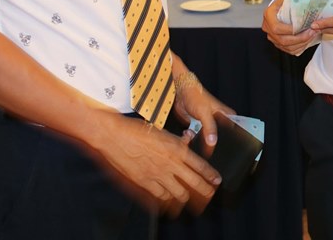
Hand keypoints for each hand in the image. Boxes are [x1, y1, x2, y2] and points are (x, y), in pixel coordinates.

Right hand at [88, 112, 221, 215]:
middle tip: (210, 195)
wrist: (115, 136)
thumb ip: (177, 140)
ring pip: (179, 193)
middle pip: (194, 182)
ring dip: (187, 197)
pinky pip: (161, 196)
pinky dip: (168, 199)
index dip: (210, 175)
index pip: (200, 166)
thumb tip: (188, 140)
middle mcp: (170, 164)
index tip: (217, 180)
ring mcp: (157, 175)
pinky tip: (170, 200)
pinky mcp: (144, 183)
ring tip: (191, 199)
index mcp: (177, 149)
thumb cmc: (138, 131)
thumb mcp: (163, 132)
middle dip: (205, 191)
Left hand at [172, 73, 235, 157]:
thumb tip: (213, 142)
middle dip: (212, 144)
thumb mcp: (205, 113)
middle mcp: (221, 122)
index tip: (227, 151)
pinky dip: (193, 139)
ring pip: (209, 141)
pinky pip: (199, 139)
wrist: (182, 93)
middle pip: (222, 139)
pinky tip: (188, 134)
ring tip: (193, 135)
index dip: (232, 143)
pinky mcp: (200, 128)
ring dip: (201, 143)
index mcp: (228, 116)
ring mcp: (210, 126)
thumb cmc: (196, 97)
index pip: (235, 133)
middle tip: (206, 147)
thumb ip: (210, 128)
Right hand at [262, 0, 320, 54]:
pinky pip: (289, 50)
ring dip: (302, 43)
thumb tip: (305, 1)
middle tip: (312, 32)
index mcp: (268, 16)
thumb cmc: (283, 3)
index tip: (304, 27)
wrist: (278, 8)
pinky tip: (307, 41)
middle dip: (300, 38)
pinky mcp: (277, 43)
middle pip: (283, 40)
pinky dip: (299, 47)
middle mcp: (268, 28)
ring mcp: (272, 37)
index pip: (277, 28)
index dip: (291, 30)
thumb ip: (292, 0)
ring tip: (312, 36)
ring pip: (287, 47)